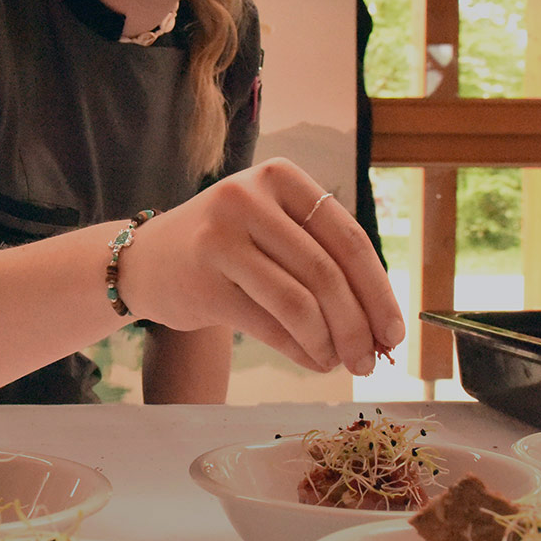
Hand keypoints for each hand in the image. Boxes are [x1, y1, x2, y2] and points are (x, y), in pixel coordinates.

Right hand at [115, 158, 405, 374]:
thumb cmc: (226, 247)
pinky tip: (314, 362)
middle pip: (327, 274)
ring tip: (341, 363)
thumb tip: (381, 322)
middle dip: (358, 326)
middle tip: (371, 361)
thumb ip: (323, 257)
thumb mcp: (273, 226)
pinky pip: (269, 326)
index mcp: (280, 177)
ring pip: (300, 304)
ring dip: (330, 343)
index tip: (394, 332)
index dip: (379, 291)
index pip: (348, 239)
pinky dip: (301, 351)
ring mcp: (220, 239)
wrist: (145, 260)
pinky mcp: (203, 283)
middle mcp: (248, 199)